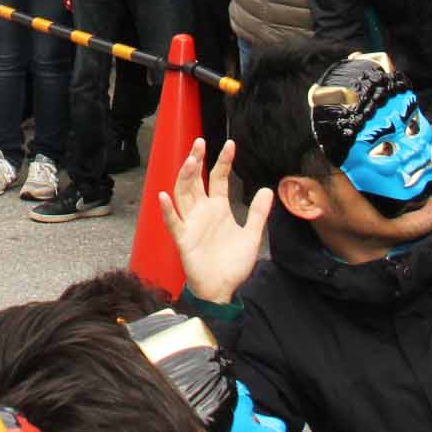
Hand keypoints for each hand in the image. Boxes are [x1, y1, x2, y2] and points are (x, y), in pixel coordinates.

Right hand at [164, 139, 274, 304]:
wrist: (222, 289)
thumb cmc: (232, 263)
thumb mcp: (251, 235)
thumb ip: (257, 213)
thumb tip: (267, 189)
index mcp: (218, 208)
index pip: (218, 178)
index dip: (223, 161)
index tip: (230, 144)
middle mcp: (202, 211)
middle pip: (196, 180)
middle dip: (197, 161)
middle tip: (200, 142)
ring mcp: (191, 223)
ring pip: (183, 195)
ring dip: (184, 178)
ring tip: (189, 161)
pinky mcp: (183, 239)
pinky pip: (173, 222)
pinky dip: (168, 210)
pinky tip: (164, 197)